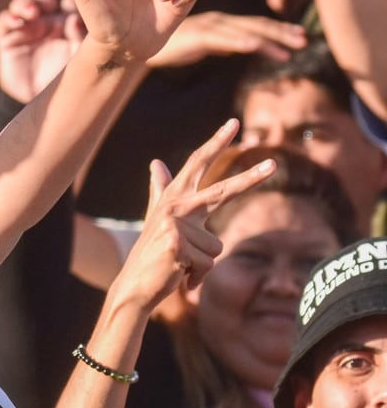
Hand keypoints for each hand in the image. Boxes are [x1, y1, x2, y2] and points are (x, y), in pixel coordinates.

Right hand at [0, 0, 86, 102]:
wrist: (45, 103)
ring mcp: (26, 27)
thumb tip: (74, 18)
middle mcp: (46, 19)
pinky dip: (10, 19)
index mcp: (66, 18)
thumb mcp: (79, 57)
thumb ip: (79, 37)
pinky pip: (5, 22)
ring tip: (33, 10)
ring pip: (22, 2)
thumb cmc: (67, 79)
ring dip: (25, 2)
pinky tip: (18, 22)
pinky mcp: (8, 39)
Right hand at [116, 119, 275, 309]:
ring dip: (201, 264)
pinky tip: (177, 276)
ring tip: (179, 266)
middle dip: (250, 178)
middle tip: (273, 163)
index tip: (235, 122)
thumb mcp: (156, 219)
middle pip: (221, 191)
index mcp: (173, 199)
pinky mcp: (177, 245)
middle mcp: (174, 207)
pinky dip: (196, 277)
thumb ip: (159, 190)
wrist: (133, 285)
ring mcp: (174, 225)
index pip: (198, 164)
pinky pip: (207, 264)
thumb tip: (156, 162)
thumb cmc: (152, 254)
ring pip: (216, 247)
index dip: (216, 142)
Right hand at [148, 11, 305, 67]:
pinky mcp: (198, 36)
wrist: (137, 45)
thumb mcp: (201, 45)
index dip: (278, 30)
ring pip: (245, 32)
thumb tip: (239, 47)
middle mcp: (219, 22)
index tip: (299, 36)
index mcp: (221, 25)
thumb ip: (221, 43)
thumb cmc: (168, 45)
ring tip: (291, 49)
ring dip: (270, 40)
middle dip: (282, 32)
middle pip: (256, 26)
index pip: (255, 26)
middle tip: (305, 40)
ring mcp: (209, 27)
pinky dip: (240, 42)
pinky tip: (256, 48)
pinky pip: (223, 40)